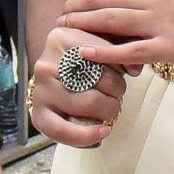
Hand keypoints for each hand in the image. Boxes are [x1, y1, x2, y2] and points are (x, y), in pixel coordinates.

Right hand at [29, 22, 130, 147]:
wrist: (55, 73)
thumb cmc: (84, 57)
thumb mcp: (101, 40)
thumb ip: (121, 44)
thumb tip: (135, 68)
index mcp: (62, 37)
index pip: (106, 53)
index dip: (121, 66)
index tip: (123, 70)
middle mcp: (47, 62)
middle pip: (101, 79)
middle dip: (117, 89)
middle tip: (115, 90)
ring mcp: (41, 89)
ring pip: (90, 104)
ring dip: (109, 109)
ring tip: (109, 106)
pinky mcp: (38, 113)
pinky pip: (63, 130)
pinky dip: (87, 135)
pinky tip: (103, 131)